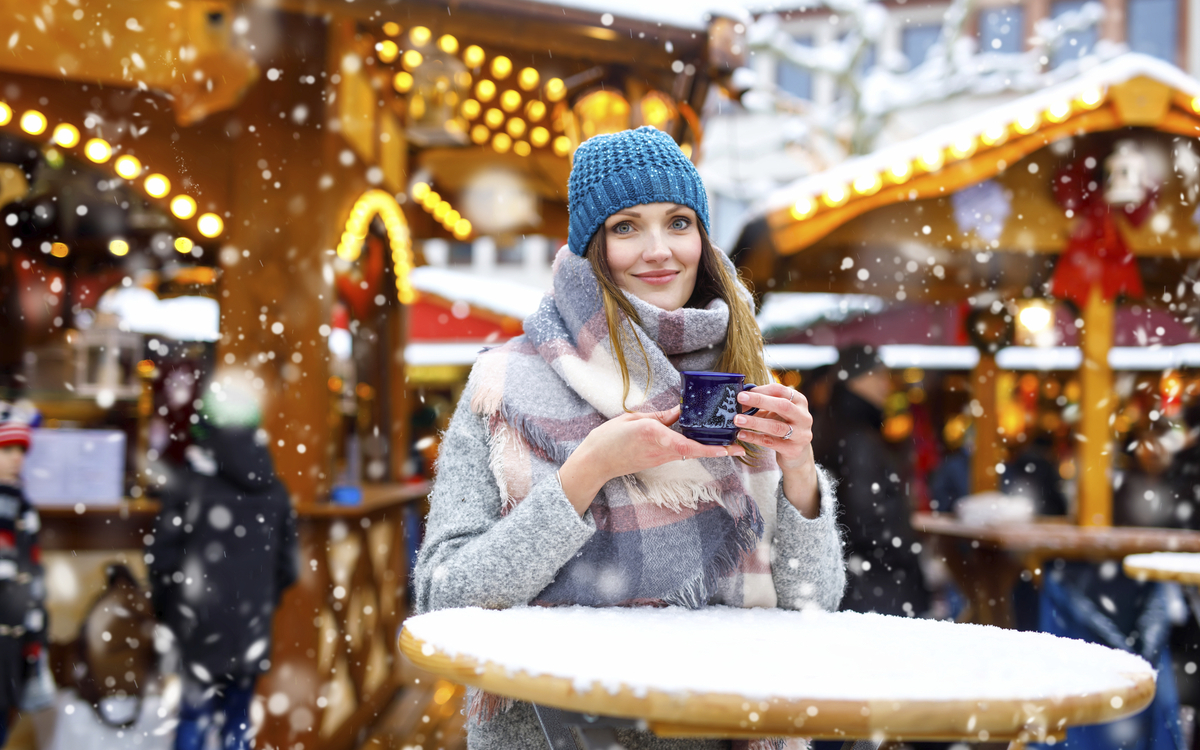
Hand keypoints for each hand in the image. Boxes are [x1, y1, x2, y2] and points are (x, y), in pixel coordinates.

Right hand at [558, 407, 744, 514]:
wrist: (595, 462)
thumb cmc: (610, 439)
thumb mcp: (635, 419)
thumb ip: (660, 416)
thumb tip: (681, 411)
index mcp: (656, 435)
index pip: (690, 445)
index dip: (712, 448)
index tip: (730, 449)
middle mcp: (662, 449)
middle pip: (696, 450)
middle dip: (718, 449)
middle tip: (739, 446)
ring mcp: (660, 458)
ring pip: (689, 451)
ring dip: (707, 447)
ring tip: (725, 439)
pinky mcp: (657, 461)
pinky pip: (678, 452)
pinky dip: (691, 445)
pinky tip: (698, 437)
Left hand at [735, 384, 819, 517]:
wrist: (799, 459)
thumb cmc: (782, 431)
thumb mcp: (777, 415)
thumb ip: (764, 404)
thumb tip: (739, 393)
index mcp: (801, 403)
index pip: (784, 390)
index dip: (764, 389)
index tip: (745, 389)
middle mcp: (805, 418)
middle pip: (783, 405)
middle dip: (760, 401)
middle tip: (739, 399)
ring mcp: (802, 435)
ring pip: (777, 426)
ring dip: (755, 422)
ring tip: (736, 420)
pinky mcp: (795, 451)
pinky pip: (772, 443)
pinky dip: (755, 438)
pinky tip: (741, 435)